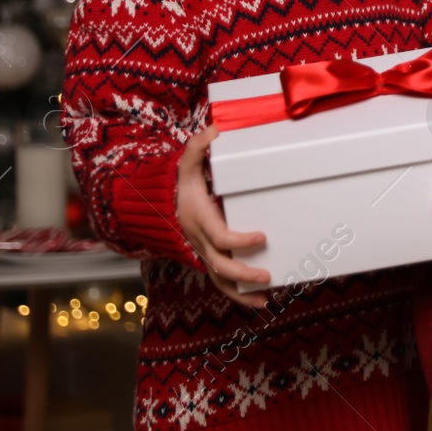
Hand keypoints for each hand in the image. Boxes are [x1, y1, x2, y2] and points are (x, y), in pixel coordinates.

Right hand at [177, 126, 270, 308]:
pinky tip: (260, 301)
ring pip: (220, 280)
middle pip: (220, 265)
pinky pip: (221, 282)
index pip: (219, 237)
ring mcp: (204, 253)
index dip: (240, 242)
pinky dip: (238, 295)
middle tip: (268, 275)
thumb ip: (198, 147)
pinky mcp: (210, 259)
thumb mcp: (188, 163)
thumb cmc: (183, 184)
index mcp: (199, 219)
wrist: (163, 204)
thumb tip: (214, 129)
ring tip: (266, 300)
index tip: (263, 237)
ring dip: (242, 293)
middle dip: (243, 274)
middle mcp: (200, 241)